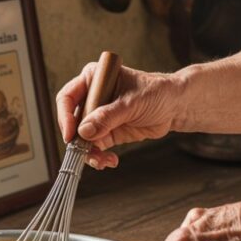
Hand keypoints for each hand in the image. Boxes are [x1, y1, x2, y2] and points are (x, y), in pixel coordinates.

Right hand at [56, 65, 180, 168]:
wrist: (176, 106)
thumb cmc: (157, 92)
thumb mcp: (132, 103)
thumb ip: (108, 116)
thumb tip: (84, 131)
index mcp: (93, 79)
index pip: (68, 97)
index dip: (65, 116)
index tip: (70, 134)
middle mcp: (92, 98)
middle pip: (72, 121)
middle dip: (78, 140)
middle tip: (86, 152)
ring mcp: (98, 117)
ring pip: (82, 138)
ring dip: (89, 153)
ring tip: (102, 161)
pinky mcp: (107, 132)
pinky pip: (95, 147)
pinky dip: (99, 157)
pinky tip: (110, 161)